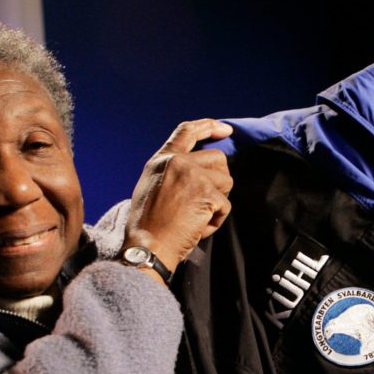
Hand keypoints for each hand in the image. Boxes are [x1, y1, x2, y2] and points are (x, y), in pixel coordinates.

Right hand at [124, 119, 233, 275]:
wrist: (147, 247)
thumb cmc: (149, 226)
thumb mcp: (152, 186)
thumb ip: (173, 171)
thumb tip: (200, 169)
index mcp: (162, 159)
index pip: (187, 131)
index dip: (209, 126)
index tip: (225, 130)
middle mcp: (177, 162)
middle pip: (218, 159)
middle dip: (218, 181)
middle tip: (203, 203)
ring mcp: (193, 175)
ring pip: (226, 181)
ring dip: (217, 203)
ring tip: (195, 218)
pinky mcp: (207, 194)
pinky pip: (225, 206)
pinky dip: (216, 221)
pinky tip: (197, 228)